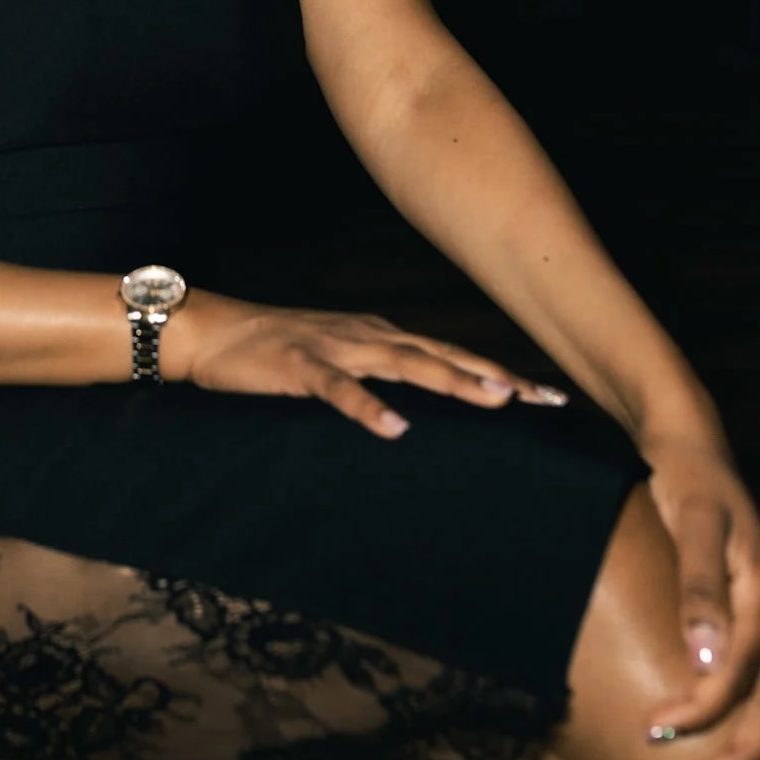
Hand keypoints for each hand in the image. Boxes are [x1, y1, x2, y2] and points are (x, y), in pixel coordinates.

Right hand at [169, 295, 566, 437]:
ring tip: (494, 399)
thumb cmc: (276, 352)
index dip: (498, 372)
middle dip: (494, 376)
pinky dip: (369, 408)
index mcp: (379, 337)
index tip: (546, 394)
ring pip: (404, 364)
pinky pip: (339, 390)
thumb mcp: (338, 361)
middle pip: (442, 355)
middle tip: (542, 398)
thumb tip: (422, 411)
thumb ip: (378, 377)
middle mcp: (368, 336)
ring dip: (452, 380)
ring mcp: (335, 349)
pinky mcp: (300, 366)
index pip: (450, 354)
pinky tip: (395, 428)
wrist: (213, 331)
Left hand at [643, 433, 759, 759]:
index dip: (706, 707)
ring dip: (750, 739)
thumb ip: (701, 588)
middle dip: (746, 753)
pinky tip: (727, 730)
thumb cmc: (687, 476)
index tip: (658, 729)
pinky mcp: (756, 606)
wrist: (690, 440)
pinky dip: (749, 708)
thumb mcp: (693, 520)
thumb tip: (707, 663)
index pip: (743, 671)